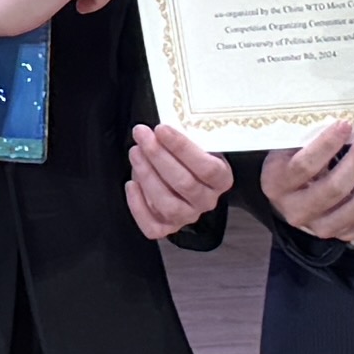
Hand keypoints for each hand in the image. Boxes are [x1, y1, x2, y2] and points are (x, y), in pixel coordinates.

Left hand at [123, 120, 233, 241]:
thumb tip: (162, 126)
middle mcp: (208, 201)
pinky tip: (131, 183)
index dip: (182, 148)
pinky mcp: (169, 227)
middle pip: (184, 184)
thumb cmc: (188, 153)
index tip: (161, 129)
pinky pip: (153, 227)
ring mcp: (188, 216)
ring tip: (135, 152)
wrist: (186, 172)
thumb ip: (187, 136)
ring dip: (147, 176)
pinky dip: (138, 206)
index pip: (207, 168)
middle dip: (158, 156)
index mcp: (222, 179)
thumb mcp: (197, 141)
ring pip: (168, 205)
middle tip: (142, 135)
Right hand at [263, 123, 353, 244]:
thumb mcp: (288, 148)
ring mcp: (321, 227)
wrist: (289, 199)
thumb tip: (349, 123)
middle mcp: (296, 211)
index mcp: (277, 184)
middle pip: (336, 188)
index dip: (328, 145)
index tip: (347, 124)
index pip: (305, 165)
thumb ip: (310, 138)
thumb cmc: (291, 163)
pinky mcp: (343, 234)